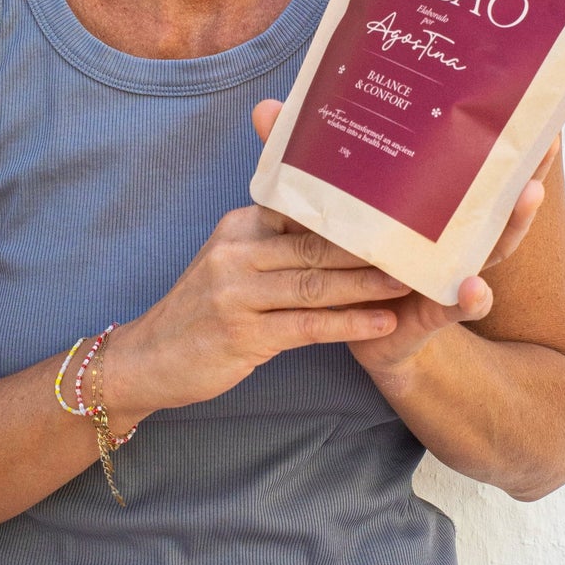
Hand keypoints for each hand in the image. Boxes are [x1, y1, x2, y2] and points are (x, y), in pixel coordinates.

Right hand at [103, 199, 409, 423]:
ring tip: (409, 281)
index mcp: (238, 226)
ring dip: (367, 284)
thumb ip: (273, 243)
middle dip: (369, 246)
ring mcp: (237, 294)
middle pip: (315, 245)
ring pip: (315, 283)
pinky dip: (349, 324)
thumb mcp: (229, 262)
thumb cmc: (200, 311)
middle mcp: (236, 253)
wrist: (146, 359)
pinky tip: (382, 324)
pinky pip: (307, 326)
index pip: (300, 207)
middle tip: (418, 242)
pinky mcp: (243, 335)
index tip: (397, 204)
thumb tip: (336, 227)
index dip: (350, 208)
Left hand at [248, 101, 560, 378]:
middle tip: (545, 144)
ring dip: (511, 225)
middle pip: (496, 201)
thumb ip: (303, 160)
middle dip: (525, 171)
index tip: (526, 105)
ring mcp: (444, 275)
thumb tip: (266, 108)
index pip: (473, 167)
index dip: (501, 141)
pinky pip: (451, 306)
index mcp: (432, 207)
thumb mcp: (326, 204)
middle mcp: (449, 238)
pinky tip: (473, 291)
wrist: (344, 328)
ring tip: (528, 198)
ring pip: (488, 249)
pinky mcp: (426, 314)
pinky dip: (465, 299)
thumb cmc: (341, 255)